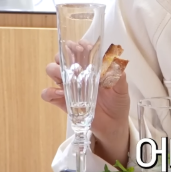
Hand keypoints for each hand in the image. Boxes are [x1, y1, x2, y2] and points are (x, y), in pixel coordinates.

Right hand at [41, 42, 130, 164]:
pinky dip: (51, 92)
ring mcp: (68, 87)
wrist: (113, 125)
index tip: (82, 47)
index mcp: (91, 66)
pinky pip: (48, 94)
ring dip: (55, 70)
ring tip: (65, 77)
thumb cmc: (117, 102)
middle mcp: (77, 73)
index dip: (78, 45)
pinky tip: (61, 94)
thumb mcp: (121, 87)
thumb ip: (118, 74)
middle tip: (73, 62)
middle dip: (63, 55)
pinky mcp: (62, 101)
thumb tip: (114, 61)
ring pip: (52, 70)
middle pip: (62, 57)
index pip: (80, 50)